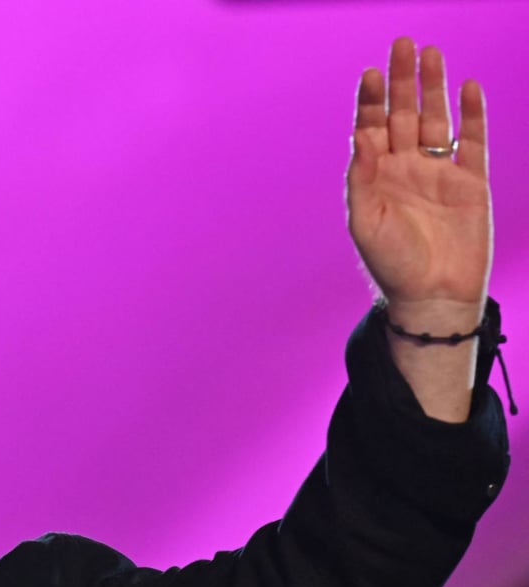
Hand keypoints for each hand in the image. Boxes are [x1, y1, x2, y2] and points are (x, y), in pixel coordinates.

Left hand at [347, 37, 491, 329]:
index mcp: (375, 176)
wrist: (433, 295)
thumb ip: (361, 179)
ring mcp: (438, 172)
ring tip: (431, 53)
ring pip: (436, 119)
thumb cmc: (392, 264)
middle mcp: (404, 168)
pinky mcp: (470, 182)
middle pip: (403, 114)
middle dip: (402, 80)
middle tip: (402, 44)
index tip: (371, 73)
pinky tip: (468, 88)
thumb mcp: (365, 223)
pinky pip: (473, 141)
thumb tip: (360, 136)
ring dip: (433, 87)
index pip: (371, 128)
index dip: (371, 101)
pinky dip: (472, 115)